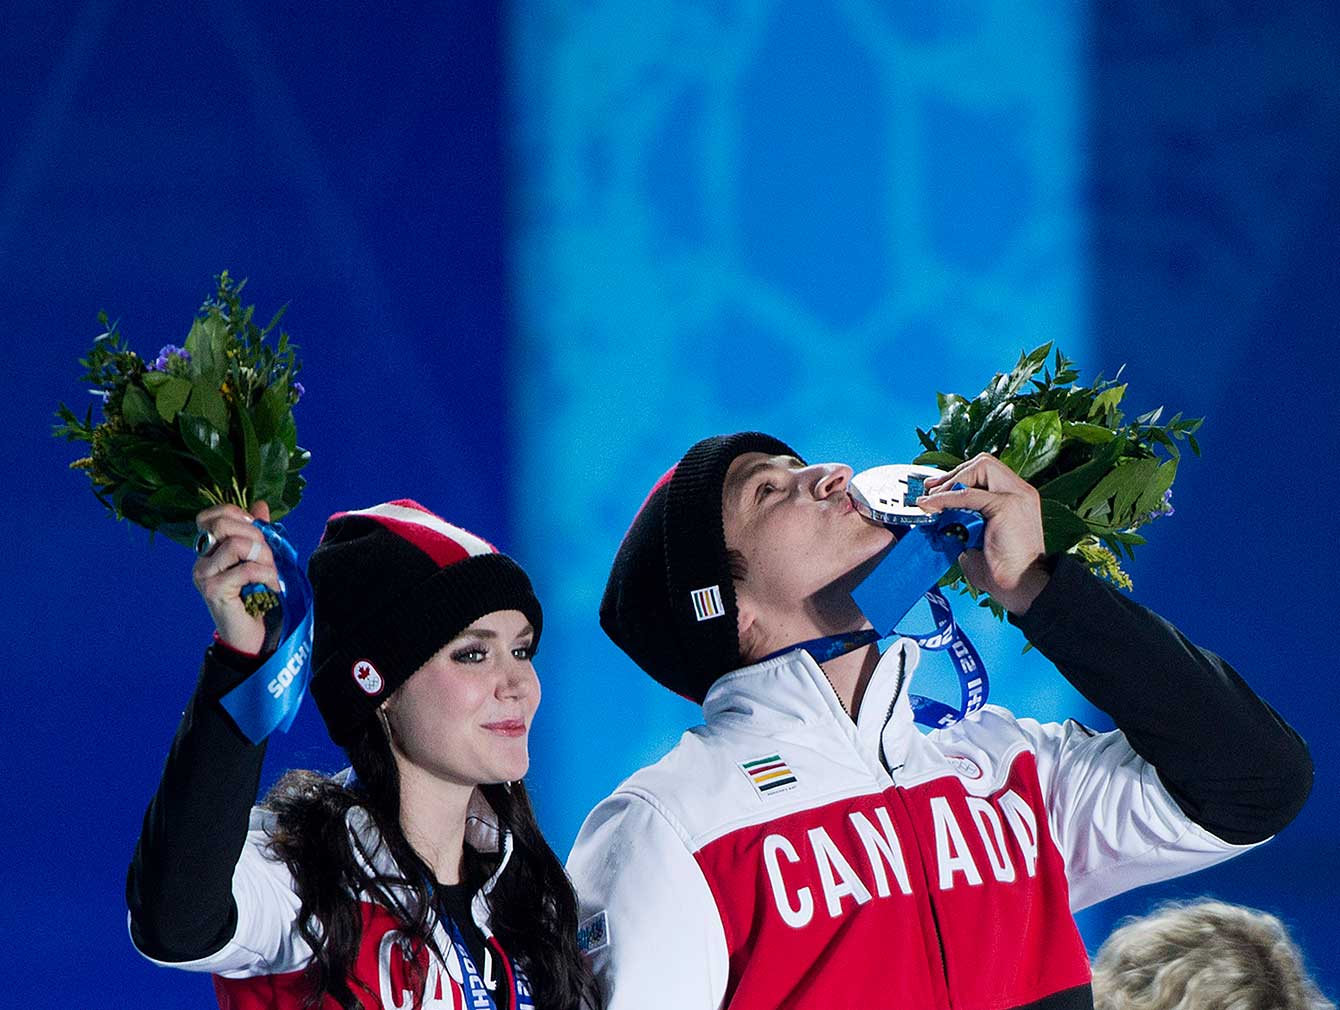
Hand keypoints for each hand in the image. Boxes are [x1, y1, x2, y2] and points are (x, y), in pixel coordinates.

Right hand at [192, 501, 277, 654]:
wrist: (255, 637)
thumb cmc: (258, 598)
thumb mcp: (261, 560)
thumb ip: (258, 533)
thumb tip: (260, 505)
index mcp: (209, 551)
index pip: (212, 516)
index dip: (238, 515)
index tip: (259, 530)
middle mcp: (201, 561)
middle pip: (224, 526)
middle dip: (256, 536)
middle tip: (271, 557)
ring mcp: (204, 575)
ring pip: (236, 545)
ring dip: (264, 557)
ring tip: (272, 574)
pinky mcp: (213, 590)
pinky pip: (246, 569)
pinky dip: (266, 575)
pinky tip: (272, 587)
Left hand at [918, 454, 1048, 614]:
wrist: (1022, 586)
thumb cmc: (1003, 570)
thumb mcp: (979, 538)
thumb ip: (964, 521)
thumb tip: (939, 515)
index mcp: (1018, 497)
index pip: (987, 471)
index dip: (960, 476)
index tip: (936, 488)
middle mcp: (1021, 491)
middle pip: (985, 462)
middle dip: (954, 473)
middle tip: (931, 491)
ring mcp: (1017, 496)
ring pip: (980, 468)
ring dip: (952, 482)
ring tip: (934, 500)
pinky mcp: (1007, 506)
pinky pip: (968, 494)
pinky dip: (946, 498)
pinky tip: (933, 506)